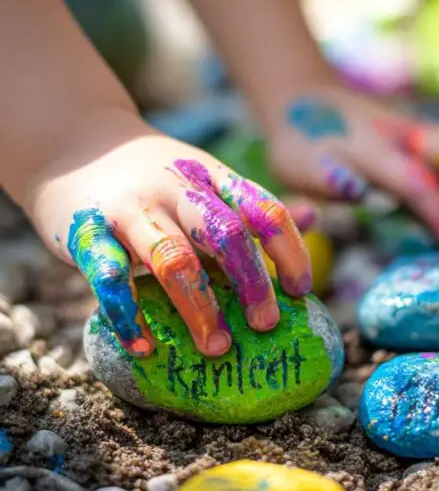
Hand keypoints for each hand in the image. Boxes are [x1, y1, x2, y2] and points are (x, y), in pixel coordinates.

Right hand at [25, 114, 312, 358]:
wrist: (71, 141)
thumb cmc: (152, 176)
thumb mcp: (204, 179)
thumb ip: (251, 204)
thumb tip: (314, 217)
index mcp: (212, 178)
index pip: (263, 210)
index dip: (289, 251)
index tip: (301, 291)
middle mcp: (176, 189)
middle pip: (225, 233)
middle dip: (252, 281)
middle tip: (267, 325)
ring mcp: (131, 209)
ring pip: (173, 258)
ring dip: (199, 307)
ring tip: (217, 348)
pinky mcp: (86, 232)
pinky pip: (109, 278)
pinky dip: (128, 316)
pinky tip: (145, 348)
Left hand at [264, 81, 438, 247]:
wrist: (301, 97)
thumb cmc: (298, 144)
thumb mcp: (297, 165)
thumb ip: (327, 179)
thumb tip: (359, 192)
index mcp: (372, 149)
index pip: (413, 179)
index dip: (438, 209)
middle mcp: (402, 134)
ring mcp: (418, 126)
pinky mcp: (425, 127)